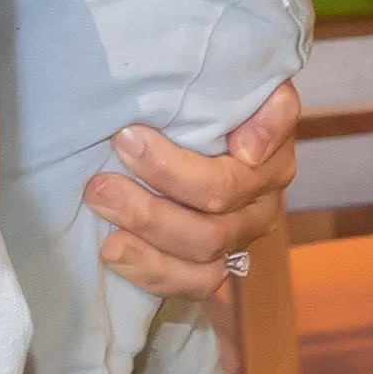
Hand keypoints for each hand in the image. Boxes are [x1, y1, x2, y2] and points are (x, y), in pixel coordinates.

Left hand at [93, 82, 301, 297]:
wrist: (214, 127)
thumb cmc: (222, 102)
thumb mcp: (249, 88)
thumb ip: (269, 108)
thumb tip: (249, 150)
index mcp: (272, 164)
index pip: (229, 183)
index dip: (175, 169)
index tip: (127, 139)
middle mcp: (262, 209)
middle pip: (211, 227)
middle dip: (149, 208)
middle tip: (99, 184)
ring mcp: (240, 242)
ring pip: (201, 258)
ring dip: (146, 239)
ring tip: (101, 211)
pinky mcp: (216, 266)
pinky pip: (191, 285)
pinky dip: (150, 272)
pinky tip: (113, 252)